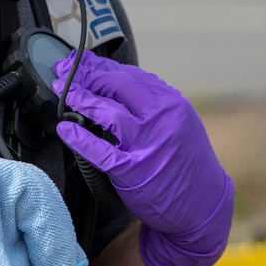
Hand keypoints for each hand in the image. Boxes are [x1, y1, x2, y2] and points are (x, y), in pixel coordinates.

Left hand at [52, 51, 232, 265]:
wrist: (203, 204)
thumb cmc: (185, 160)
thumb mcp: (178, 121)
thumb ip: (150, 102)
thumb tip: (112, 80)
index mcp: (171, 103)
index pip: (128, 75)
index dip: (98, 65)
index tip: (79, 61)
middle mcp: (161, 119)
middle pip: (115, 86)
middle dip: (85, 75)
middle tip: (62, 72)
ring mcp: (147, 145)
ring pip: (107, 112)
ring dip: (80, 99)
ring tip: (61, 92)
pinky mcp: (134, 171)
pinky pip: (100, 151)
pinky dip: (79, 138)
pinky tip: (65, 129)